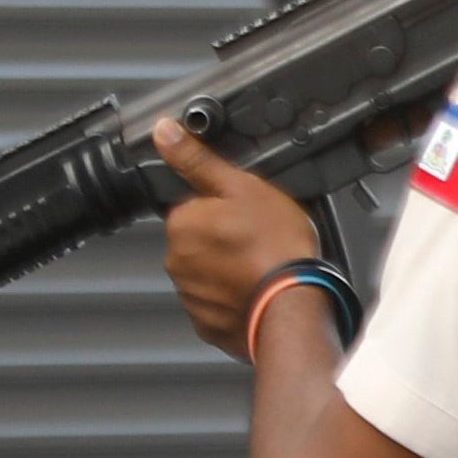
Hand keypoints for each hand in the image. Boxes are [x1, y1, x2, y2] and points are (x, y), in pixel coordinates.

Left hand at [151, 115, 326, 361]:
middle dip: (223, 240)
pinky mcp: (208, 325)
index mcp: (182, 223)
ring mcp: (191, 297)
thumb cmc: (275, 248)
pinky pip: (217, 305)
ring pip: (208, 274)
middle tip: (259, 240)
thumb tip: (163, 132)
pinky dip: (234, 299)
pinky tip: (258, 292)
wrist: (293, 307)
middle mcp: (177, 261)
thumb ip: (198, 160)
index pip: (192, 207)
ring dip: (229, 270)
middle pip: (198, 242)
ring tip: (262, 267)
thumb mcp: (242, 186)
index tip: (246, 214)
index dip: (221, 207)